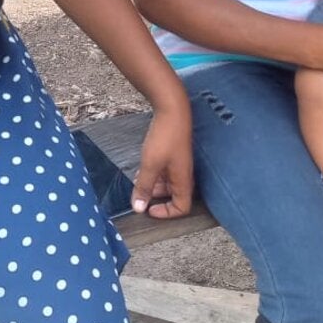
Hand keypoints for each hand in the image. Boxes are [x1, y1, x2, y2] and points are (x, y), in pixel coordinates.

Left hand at [132, 104, 193, 218]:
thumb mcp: (150, 165)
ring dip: (153, 185)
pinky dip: (154, 173)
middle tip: (140, 194)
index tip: (149, 210)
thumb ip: (144, 187)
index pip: (182, 207)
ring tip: (138, 180)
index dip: (166, 213)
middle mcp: (184, 173)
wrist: (173, 109)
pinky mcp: (174, 153)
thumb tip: (139, 208)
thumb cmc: (165, 137)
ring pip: (168, 182)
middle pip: (174, 195)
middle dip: (156, 197)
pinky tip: (142, 168)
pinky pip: (165, 171)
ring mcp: (179, 163)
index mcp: (183, 180)